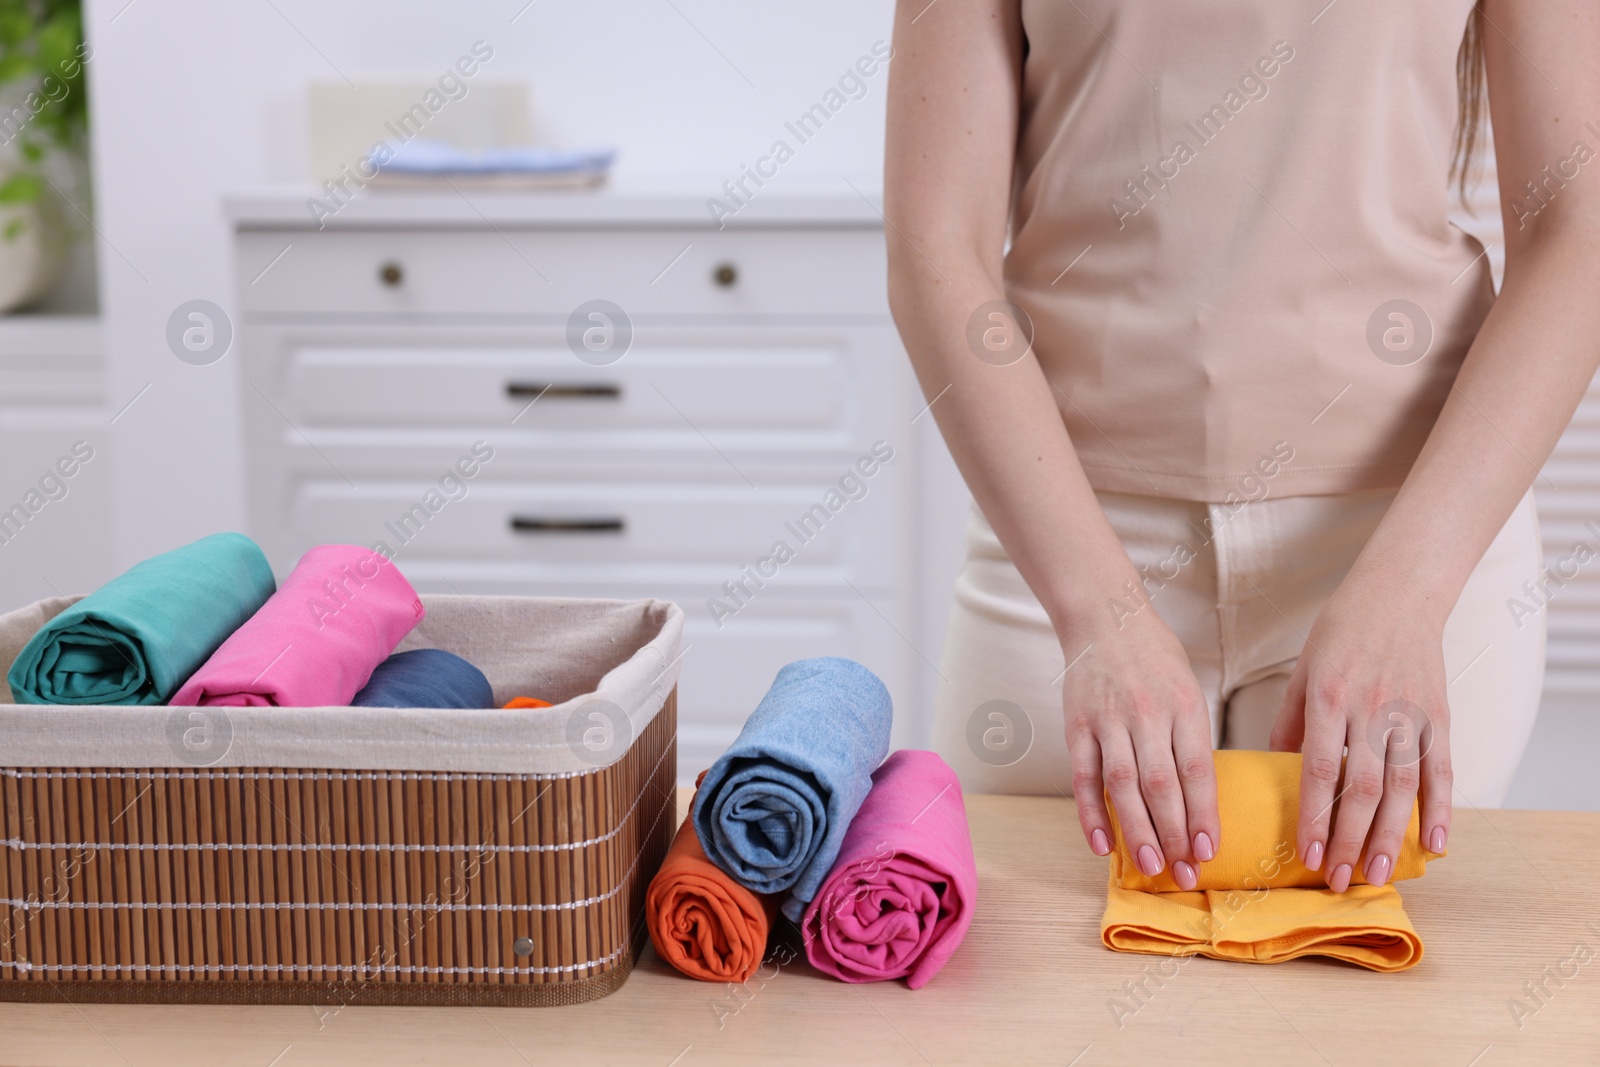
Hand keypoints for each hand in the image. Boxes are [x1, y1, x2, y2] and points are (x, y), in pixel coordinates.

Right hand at [1064, 601, 1218, 889]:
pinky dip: (1091, 814)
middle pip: (1161, 784)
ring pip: (1123, 785)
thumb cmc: (1154, 658)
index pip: (1196, 770)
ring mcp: (1108, 720)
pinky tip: (1102, 845)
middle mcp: (1146, 714)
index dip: (1203, 814)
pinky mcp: (1077, 726)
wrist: (1105, 618)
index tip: (1209, 852)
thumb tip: (1200, 800)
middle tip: (1183, 876)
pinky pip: (1084, 777)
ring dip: (1137, 831)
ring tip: (1150, 867)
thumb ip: (1192, 739)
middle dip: (1175, 835)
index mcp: (1183, 706)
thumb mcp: (1188, 689)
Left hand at [1269, 579, 1451, 891]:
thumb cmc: (1341, 631)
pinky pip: (1442, 769)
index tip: (1306, 856)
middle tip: (1337, 881)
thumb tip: (1276, 768)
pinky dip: (1442, 808)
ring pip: (1402, 787)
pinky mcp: (1440, 715)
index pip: (1319, 771)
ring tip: (1377, 874)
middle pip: (1361, 789)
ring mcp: (1409, 714)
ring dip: (1389, 836)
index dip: (1313, 818)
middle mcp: (1370, 709)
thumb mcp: (1304, 671)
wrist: (1399, 593)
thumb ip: (1291, 721)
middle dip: (1348, 840)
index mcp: (1329, 698)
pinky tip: (1435, 844)